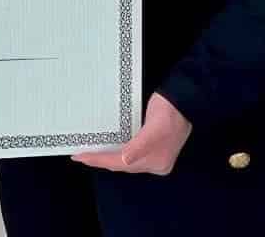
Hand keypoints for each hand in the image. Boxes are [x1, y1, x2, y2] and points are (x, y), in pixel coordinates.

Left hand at [72, 92, 191, 174]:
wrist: (184, 100)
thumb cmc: (169, 111)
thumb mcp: (154, 129)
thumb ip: (140, 146)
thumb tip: (126, 159)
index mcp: (156, 162)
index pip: (121, 164)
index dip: (100, 161)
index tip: (81, 157)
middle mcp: (155, 162)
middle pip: (122, 164)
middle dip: (101, 160)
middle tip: (80, 156)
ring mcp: (153, 154)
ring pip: (123, 159)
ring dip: (107, 156)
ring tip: (89, 154)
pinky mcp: (151, 144)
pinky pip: (128, 151)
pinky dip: (115, 150)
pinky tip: (106, 147)